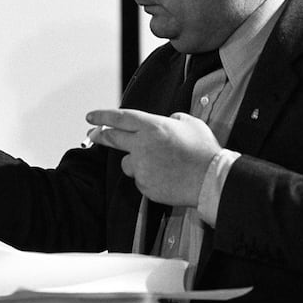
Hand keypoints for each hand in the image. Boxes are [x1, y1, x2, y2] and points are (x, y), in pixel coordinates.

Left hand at [86, 109, 221, 206]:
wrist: (211, 180)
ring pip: (127, 163)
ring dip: (136, 162)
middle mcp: (142, 145)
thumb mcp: (190, 123)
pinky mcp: (145, 185)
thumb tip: (167, 121)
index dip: (102, 116)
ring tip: (160, 164)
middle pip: (112, 138)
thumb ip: (173, 119)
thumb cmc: (204, 151)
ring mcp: (142, 167)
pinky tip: (166, 177)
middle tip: (93, 134)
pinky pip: (140, 180)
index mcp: (152, 127)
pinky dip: (149, 178)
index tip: (90, 117)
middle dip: (100, 135)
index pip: (120, 118)